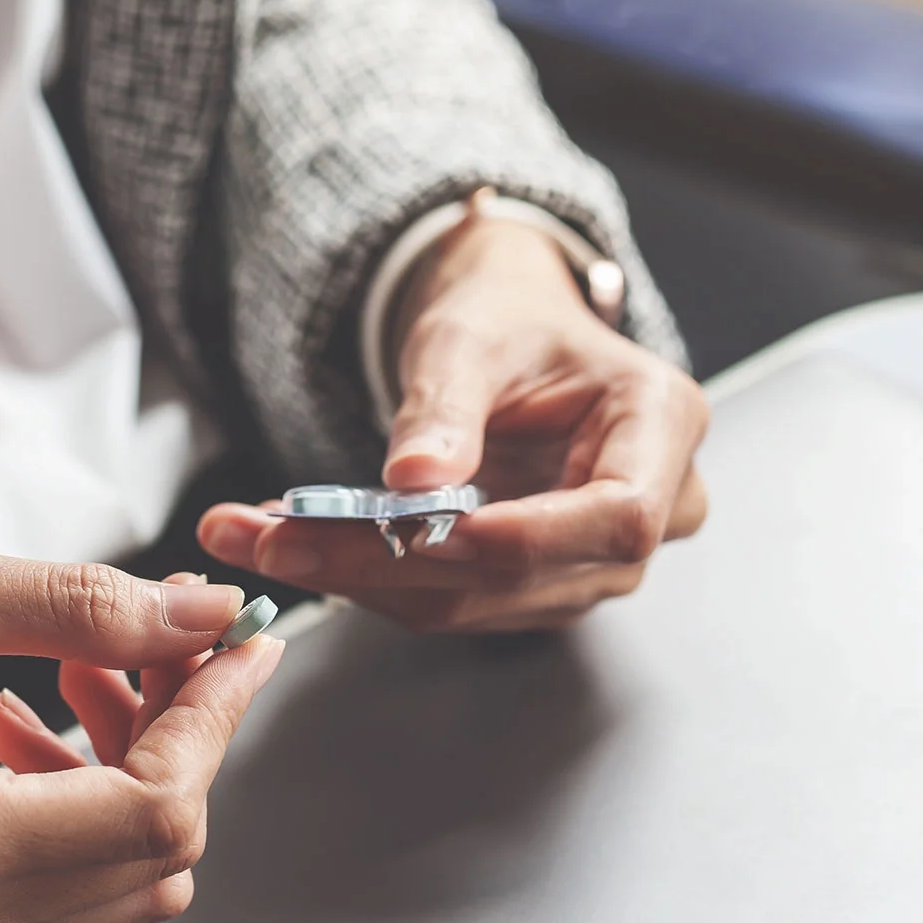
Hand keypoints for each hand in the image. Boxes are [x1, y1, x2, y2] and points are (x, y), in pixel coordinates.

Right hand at [0, 544, 282, 922]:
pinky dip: (74, 791)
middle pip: (153, 849)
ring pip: (116, 870)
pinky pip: (56, 878)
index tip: (238, 640)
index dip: (213, 715)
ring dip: (126, 758)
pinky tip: (22, 709)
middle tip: (142, 633)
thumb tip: (197, 611)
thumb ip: (75, 602)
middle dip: (173, 731)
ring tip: (70, 660)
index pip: (155, 806)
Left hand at [200, 218, 707, 631]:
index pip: (614, 516)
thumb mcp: (468, 336)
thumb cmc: (507, 320)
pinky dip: (373, 578)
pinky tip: (302, 548)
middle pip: (533, 573)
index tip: (413, 531)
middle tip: (280, 538)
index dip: (518, 539)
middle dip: (395, 564)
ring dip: (366, 579)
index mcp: (661, 426)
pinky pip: (455, 600)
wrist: (505, 336)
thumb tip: (415, 480)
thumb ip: (446, 406)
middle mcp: (653, 506)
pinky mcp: (537, 583)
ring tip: (261, 536)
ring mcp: (595, 558)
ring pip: (482, 602)